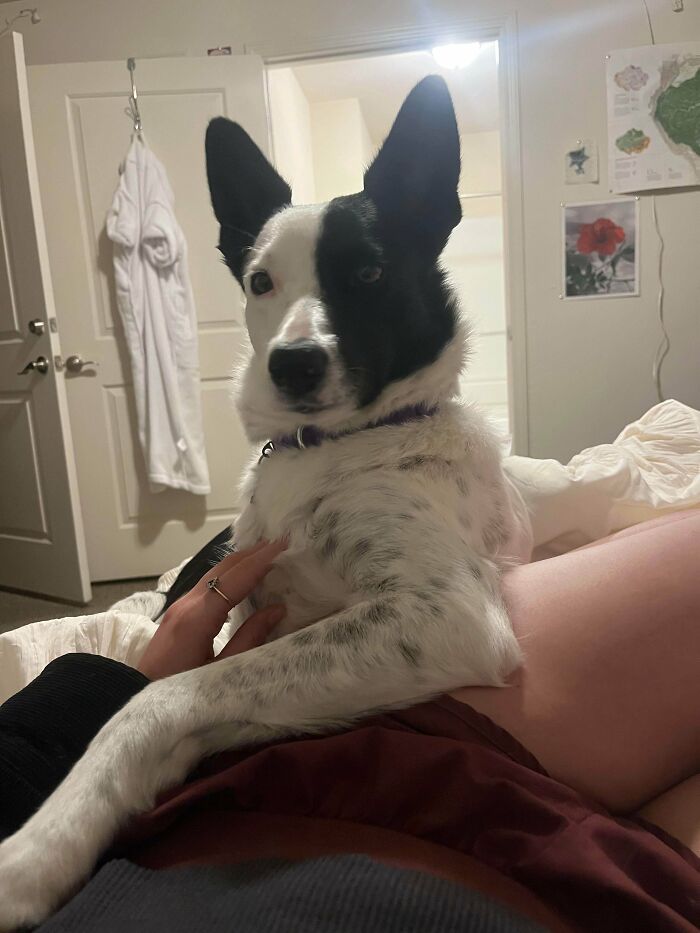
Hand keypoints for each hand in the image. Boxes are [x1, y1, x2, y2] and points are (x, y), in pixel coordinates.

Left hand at [137, 539, 286, 679]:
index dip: (261, 560)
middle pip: (223, 568)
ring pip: (215, 572)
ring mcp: (180, 605)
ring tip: (272, 553)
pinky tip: (247, 575)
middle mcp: (187, 603)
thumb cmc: (182, 692)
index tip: (284, 544)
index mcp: (197, 617)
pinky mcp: (179, 612)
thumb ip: (250, 639)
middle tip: (284, 542)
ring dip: (243, 560)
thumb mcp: (222, 671)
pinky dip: (232, 573)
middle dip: (254, 553)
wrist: (138, 699)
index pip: (234, 578)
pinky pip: (209, 583)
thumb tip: (277, 608)